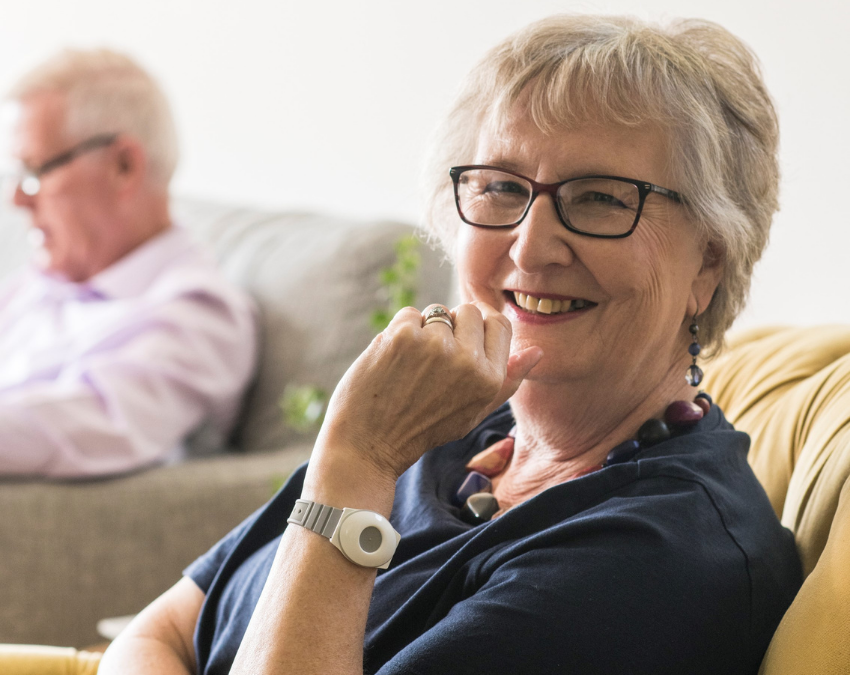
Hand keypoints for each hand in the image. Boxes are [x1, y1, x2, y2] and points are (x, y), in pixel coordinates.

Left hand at [315, 302, 542, 481]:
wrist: (367, 444)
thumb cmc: (422, 428)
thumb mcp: (472, 413)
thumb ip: (506, 382)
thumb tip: (536, 352)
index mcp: (490, 380)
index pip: (499, 324)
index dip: (479, 327)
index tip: (460, 340)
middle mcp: (467, 361)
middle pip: (469, 311)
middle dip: (451, 326)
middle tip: (431, 359)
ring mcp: (435, 345)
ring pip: (437, 311)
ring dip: (424, 329)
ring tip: (411, 364)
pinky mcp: (403, 336)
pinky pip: (409, 314)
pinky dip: (399, 331)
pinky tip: (392, 360)